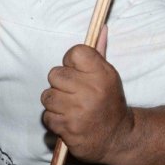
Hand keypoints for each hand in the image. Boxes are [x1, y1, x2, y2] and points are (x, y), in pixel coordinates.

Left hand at [41, 27, 134, 164]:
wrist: (118, 136)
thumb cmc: (109, 102)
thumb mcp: (109, 76)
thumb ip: (99, 54)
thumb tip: (101, 27)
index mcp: (102, 74)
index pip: (74, 53)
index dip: (70, 62)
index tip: (77, 72)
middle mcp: (90, 91)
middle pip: (54, 74)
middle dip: (60, 84)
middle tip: (73, 93)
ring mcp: (78, 112)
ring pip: (46, 96)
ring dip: (54, 103)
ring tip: (69, 107)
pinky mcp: (68, 129)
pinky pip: (46, 117)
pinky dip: (54, 120)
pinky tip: (68, 120)